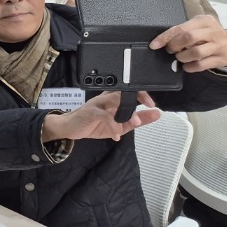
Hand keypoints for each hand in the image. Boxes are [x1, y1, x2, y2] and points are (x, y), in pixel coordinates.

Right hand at [41, 91, 159, 143]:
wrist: (70, 127)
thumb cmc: (94, 124)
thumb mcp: (119, 124)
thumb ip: (137, 120)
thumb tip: (156, 114)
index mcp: (113, 98)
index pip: (129, 91)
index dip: (142, 95)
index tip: (152, 105)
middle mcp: (106, 97)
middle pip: (124, 92)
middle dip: (138, 98)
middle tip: (150, 106)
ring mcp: (98, 103)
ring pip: (115, 101)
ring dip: (128, 112)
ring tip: (136, 122)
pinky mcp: (90, 111)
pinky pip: (104, 116)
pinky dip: (112, 126)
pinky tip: (117, 135)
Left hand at [151, 15, 226, 72]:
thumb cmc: (208, 36)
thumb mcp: (198, 27)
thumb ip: (183, 32)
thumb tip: (161, 42)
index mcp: (205, 20)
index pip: (181, 28)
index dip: (165, 37)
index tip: (154, 45)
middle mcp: (213, 31)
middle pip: (188, 37)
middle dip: (174, 46)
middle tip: (170, 50)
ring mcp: (219, 45)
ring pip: (196, 52)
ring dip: (182, 57)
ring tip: (180, 57)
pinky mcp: (222, 58)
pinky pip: (202, 65)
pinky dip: (190, 67)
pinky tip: (187, 66)